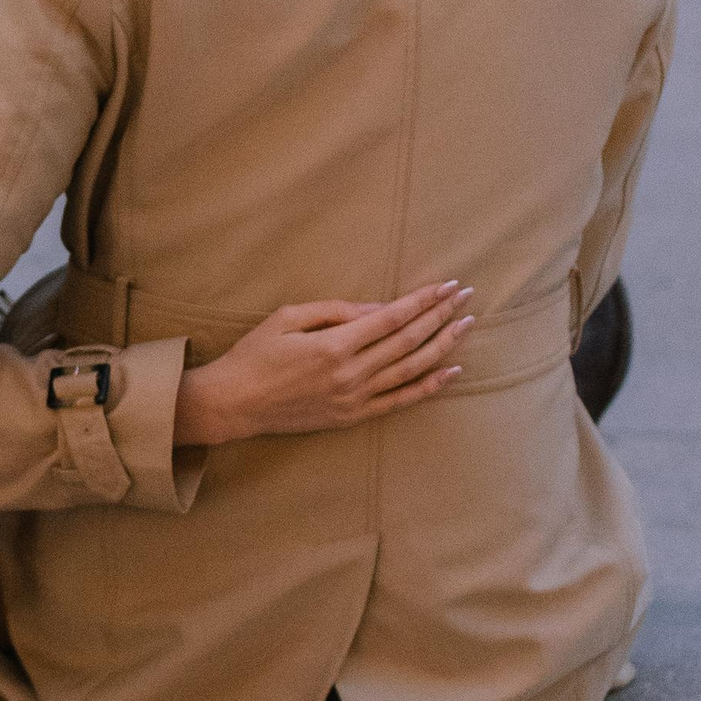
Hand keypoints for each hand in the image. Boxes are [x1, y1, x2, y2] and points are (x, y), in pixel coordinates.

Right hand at [175, 280, 472, 445]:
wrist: (235, 403)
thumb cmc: (255, 354)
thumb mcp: (287, 317)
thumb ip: (334, 311)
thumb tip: (377, 308)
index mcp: (333, 345)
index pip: (391, 317)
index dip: (422, 300)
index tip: (446, 285)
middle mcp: (350, 373)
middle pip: (408, 341)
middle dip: (441, 316)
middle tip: (466, 296)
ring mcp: (355, 398)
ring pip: (411, 370)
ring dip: (443, 346)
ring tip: (466, 325)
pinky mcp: (353, 416)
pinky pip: (400, 401)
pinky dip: (429, 386)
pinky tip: (451, 370)